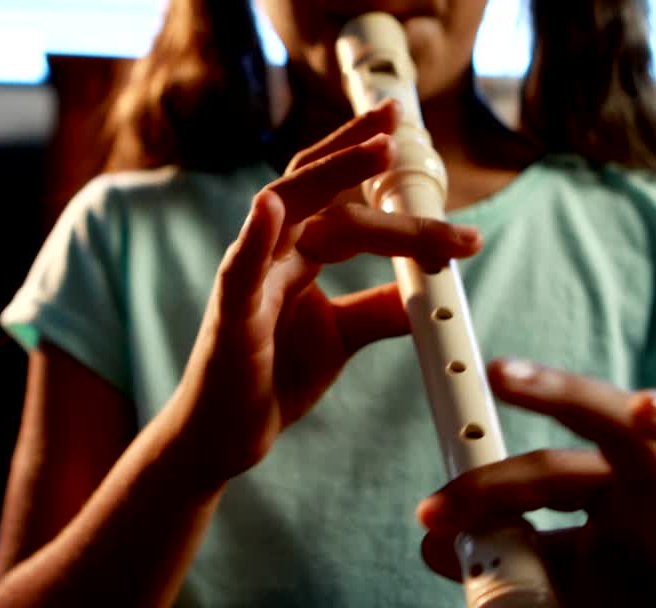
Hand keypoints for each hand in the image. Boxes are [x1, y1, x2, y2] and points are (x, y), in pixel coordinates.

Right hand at [169, 99, 481, 485]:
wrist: (225, 437)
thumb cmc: (273, 378)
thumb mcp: (342, 336)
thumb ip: (379, 307)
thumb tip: (430, 290)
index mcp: (297, 253)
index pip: (336, 194)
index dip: (366, 160)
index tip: (405, 127)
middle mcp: (270, 254)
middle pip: (315, 187)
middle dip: (356, 150)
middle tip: (399, 122)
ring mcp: (247, 280)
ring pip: (285, 211)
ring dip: (329, 176)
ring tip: (374, 148)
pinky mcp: (229, 317)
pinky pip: (239, 270)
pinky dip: (254, 239)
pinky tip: (270, 208)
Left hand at [416, 358, 655, 607]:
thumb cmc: (646, 595)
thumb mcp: (570, 574)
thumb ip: (512, 554)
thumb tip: (432, 544)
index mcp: (620, 487)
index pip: (551, 468)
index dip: (489, 486)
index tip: (431, 511)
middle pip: (629, 423)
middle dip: (567, 390)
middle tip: (502, 373)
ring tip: (644, 408)